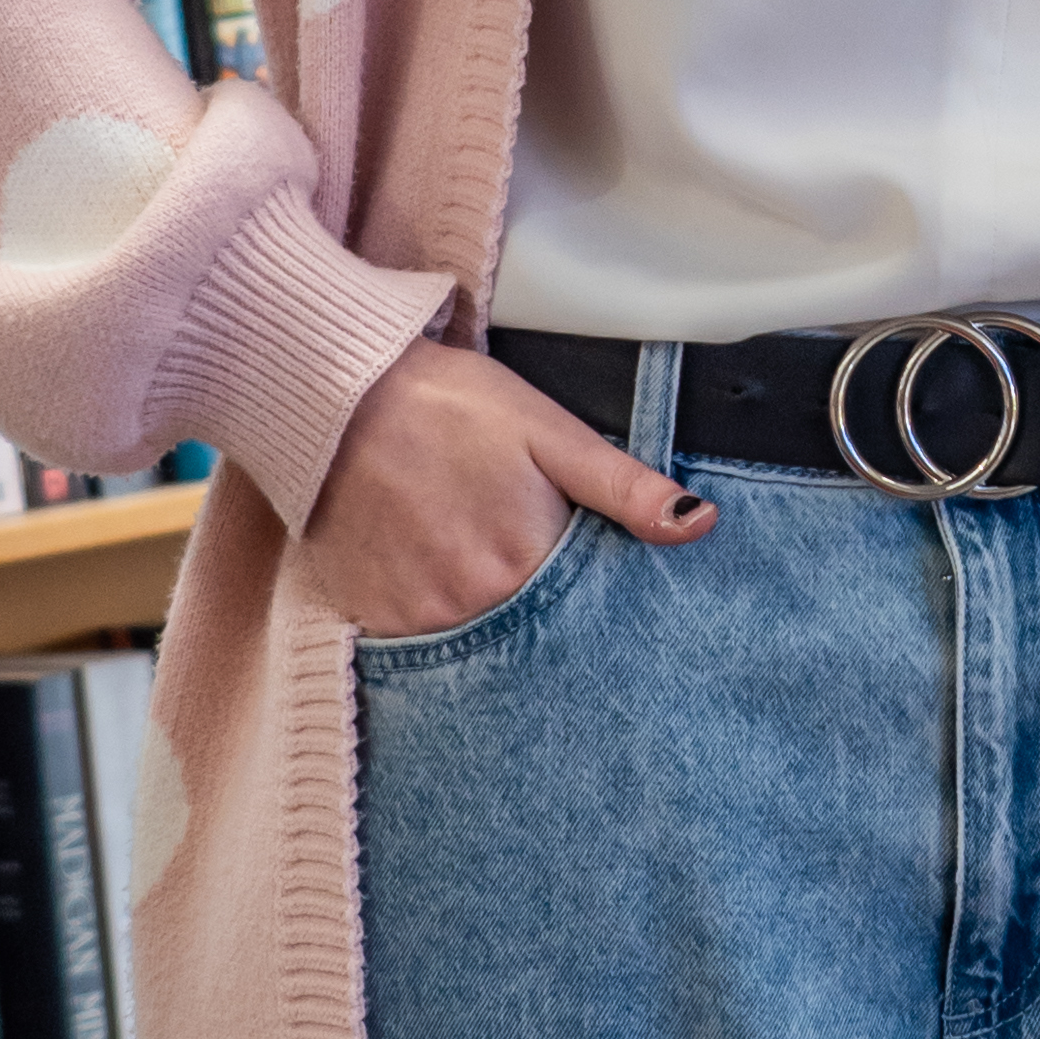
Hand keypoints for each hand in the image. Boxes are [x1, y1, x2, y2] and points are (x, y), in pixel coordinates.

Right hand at [291, 333, 713, 639]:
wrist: (338, 393)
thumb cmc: (452, 403)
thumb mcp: (549, 431)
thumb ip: (625, 487)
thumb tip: (701, 524)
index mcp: (525, 562)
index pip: (581, 618)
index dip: (590, 608)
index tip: (590, 592)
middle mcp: (470, 605)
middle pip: (527, 639)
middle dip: (540, 621)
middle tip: (524, 570)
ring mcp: (413, 618)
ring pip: (472, 645)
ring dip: (486, 622)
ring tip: (479, 569)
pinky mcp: (367, 616)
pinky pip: (414, 645)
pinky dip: (433, 621)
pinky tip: (433, 577)